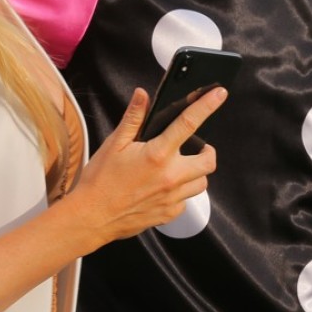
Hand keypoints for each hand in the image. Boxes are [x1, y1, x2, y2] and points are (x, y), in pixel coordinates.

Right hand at [72, 86, 224, 243]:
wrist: (92, 217)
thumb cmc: (101, 180)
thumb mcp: (114, 144)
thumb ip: (134, 118)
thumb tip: (143, 95)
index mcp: (158, 154)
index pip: (189, 123)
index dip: (207, 106)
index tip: (220, 94)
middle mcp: (171, 176)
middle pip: (208, 161)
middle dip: (207, 151)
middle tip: (197, 147)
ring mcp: (172, 198)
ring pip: (201, 183)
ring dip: (195, 173)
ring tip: (179, 167)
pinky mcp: (169, 214)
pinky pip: (186, 201)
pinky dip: (181, 192)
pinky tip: (165, 187)